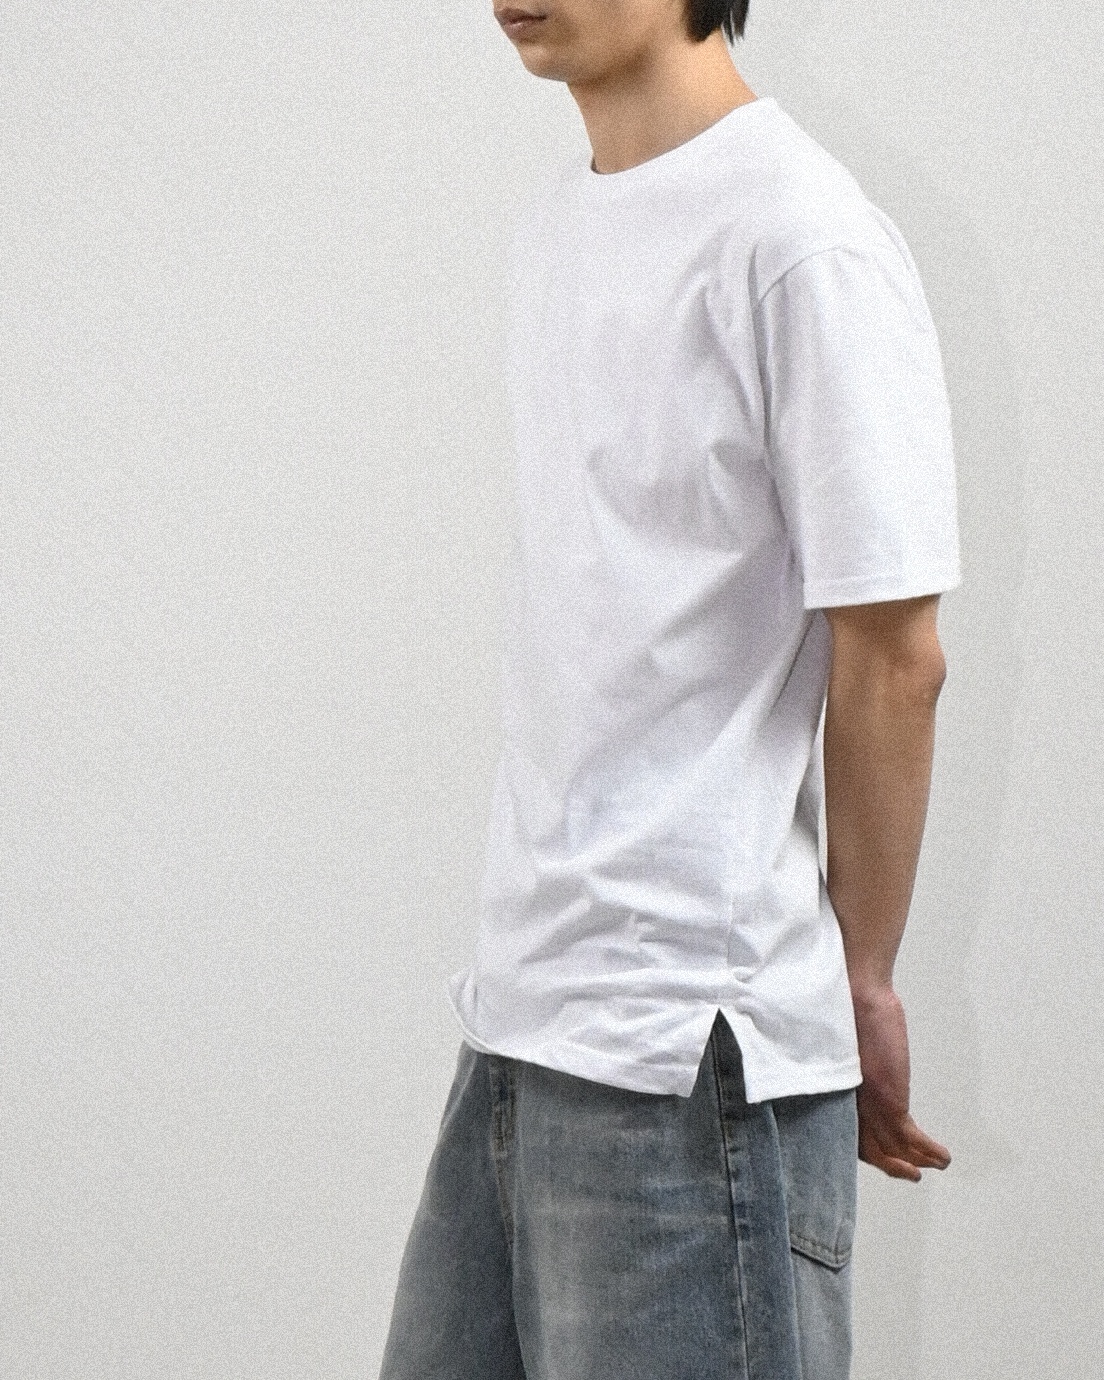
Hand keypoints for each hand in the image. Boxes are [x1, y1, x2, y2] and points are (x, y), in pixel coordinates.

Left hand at [850, 983, 950, 1181]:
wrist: (857, 995)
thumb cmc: (852, 1014)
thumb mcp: (855, 1048)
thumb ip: (858, 1067)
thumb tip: (868, 1070)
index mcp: (838, 1092)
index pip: (848, 1132)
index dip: (866, 1149)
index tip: (885, 1157)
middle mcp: (849, 1103)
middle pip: (867, 1148)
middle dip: (890, 1164)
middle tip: (909, 1173)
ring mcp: (869, 1104)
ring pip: (890, 1148)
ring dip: (914, 1162)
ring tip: (931, 1167)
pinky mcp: (889, 1099)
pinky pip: (909, 1137)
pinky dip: (928, 1151)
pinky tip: (942, 1157)